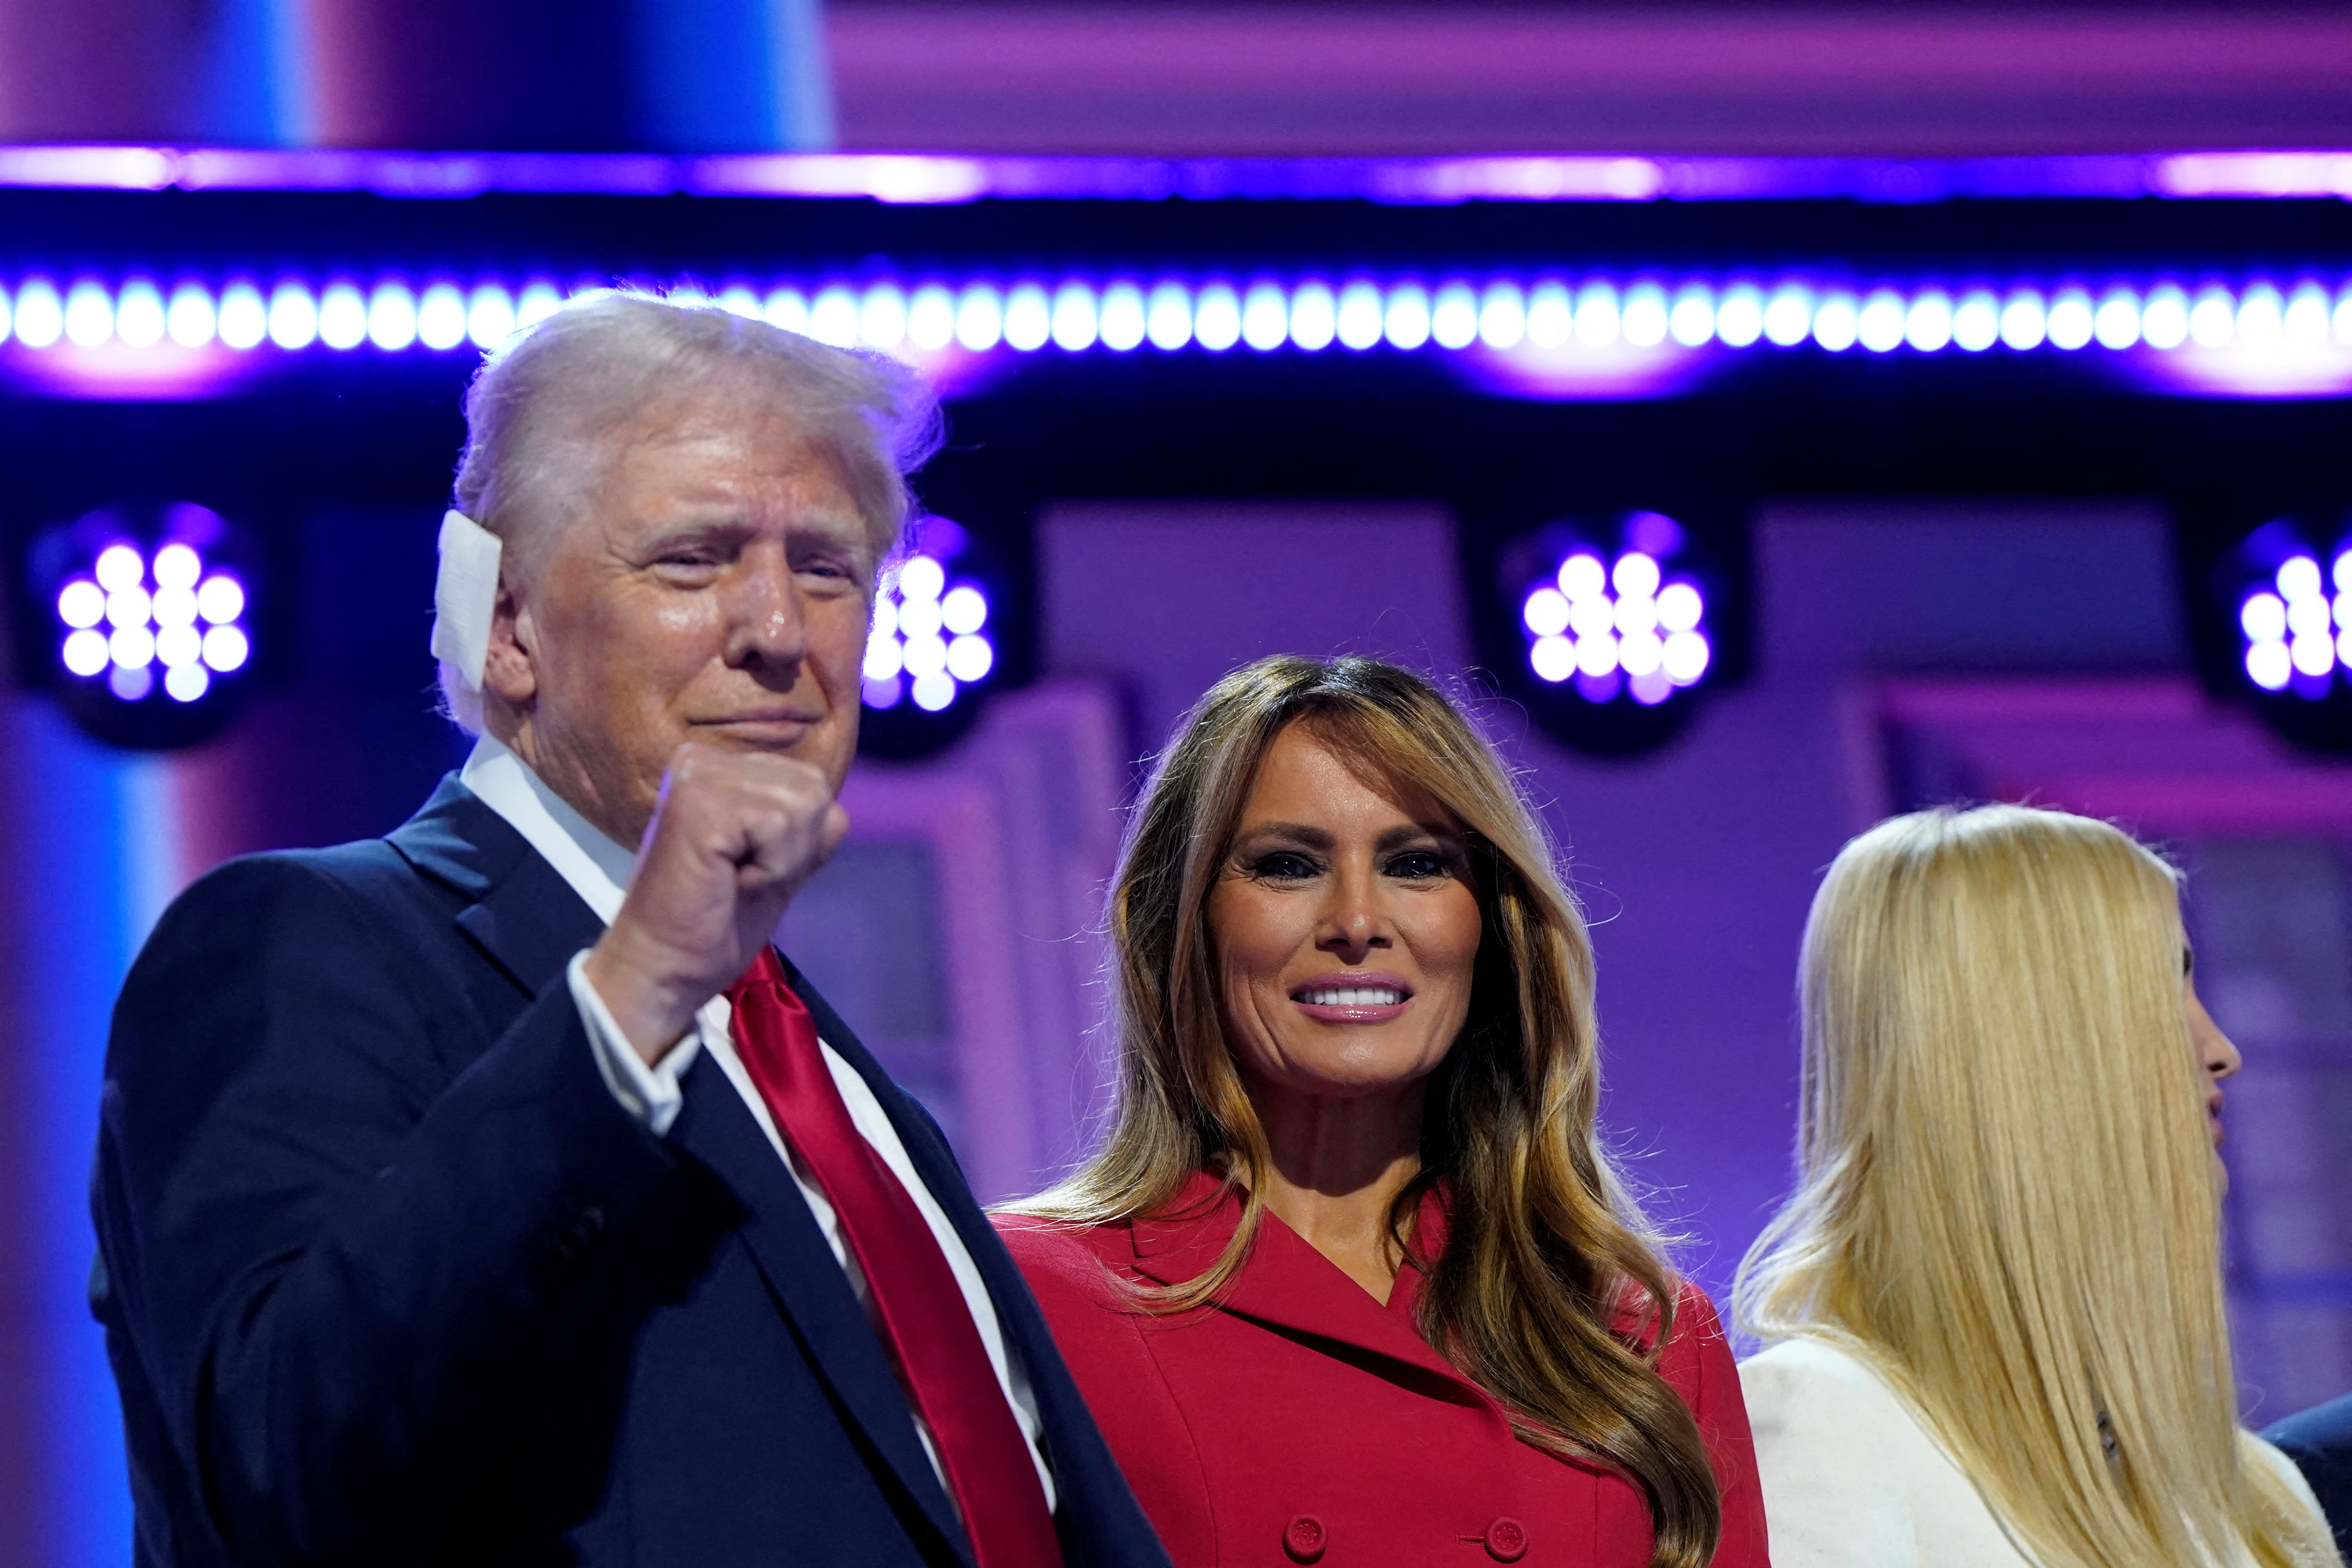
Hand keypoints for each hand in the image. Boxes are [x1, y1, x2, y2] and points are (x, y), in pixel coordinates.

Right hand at [582, 742, 848, 1064]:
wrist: (664, 970)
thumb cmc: (713, 925)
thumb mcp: (777, 866)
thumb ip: (804, 830)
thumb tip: (838, 810)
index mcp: (718, 769)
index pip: (810, 784)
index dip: (799, 843)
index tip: (747, 870)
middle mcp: (702, 760)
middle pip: (814, 788)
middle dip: (795, 848)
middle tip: (740, 878)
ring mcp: (699, 775)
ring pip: (805, 802)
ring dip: (781, 860)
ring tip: (732, 879)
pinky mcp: (700, 801)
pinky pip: (781, 822)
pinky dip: (770, 866)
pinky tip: (728, 881)